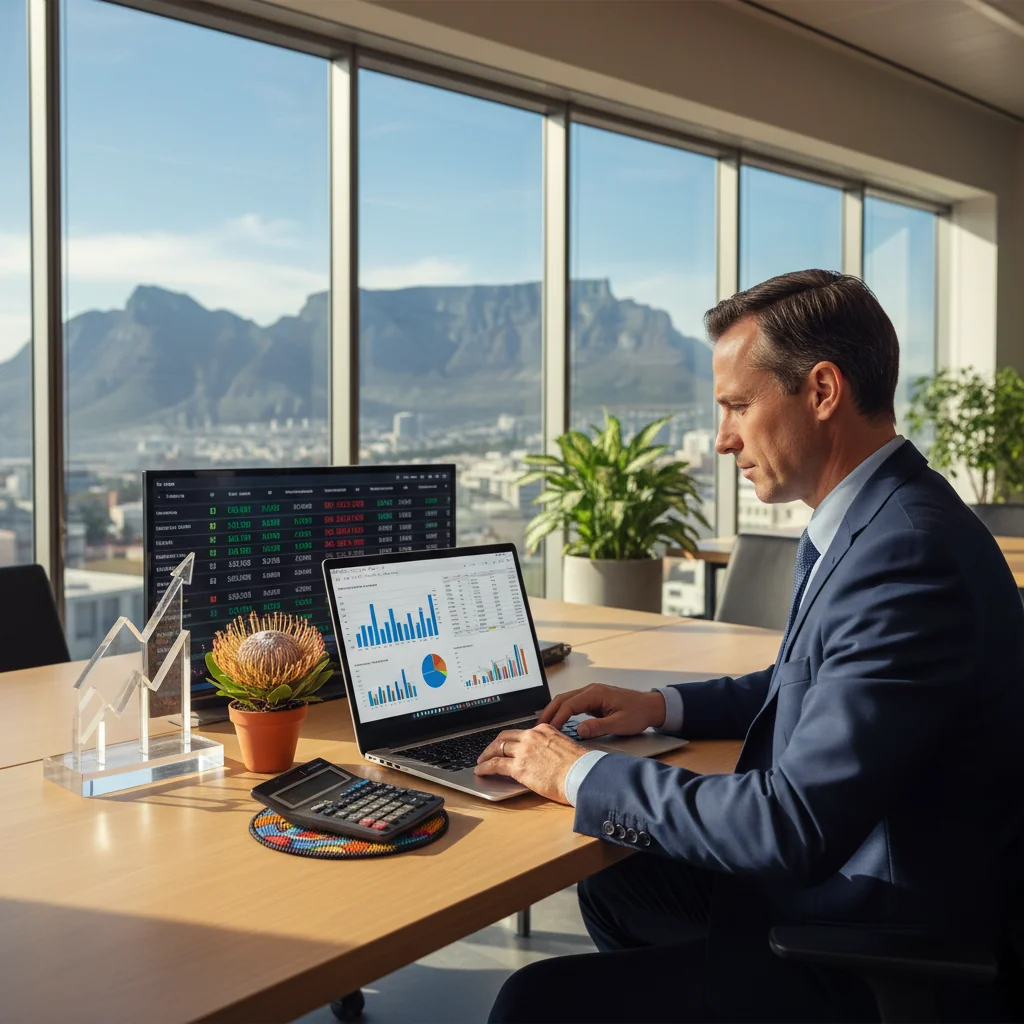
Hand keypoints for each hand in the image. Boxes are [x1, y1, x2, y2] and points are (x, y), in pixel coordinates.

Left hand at [474, 724, 586, 802]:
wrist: (582, 775)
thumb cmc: (580, 766)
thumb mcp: (565, 747)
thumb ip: (551, 747)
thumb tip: (546, 756)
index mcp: (544, 730)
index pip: (521, 732)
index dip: (510, 739)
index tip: (507, 744)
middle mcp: (531, 737)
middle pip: (505, 737)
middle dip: (494, 744)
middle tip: (489, 751)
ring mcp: (523, 751)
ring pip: (497, 748)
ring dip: (486, 755)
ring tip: (481, 762)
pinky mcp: (518, 767)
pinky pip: (495, 764)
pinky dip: (485, 767)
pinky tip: (481, 771)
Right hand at [538, 684, 665, 738]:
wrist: (651, 707)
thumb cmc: (638, 713)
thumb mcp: (620, 724)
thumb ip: (599, 727)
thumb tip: (579, 730)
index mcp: (595, 693)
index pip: (569, 704)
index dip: (557, 718)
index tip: (549, 731)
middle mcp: (591, 690)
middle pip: (562, 699)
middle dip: (549, 712)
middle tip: (538, 728)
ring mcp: (591, 694)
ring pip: (566, 700)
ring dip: (554, 712)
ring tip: (544, 726)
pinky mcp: (593, 700)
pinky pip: (573, 704)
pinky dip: (563, 712)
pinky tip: (558, 722)